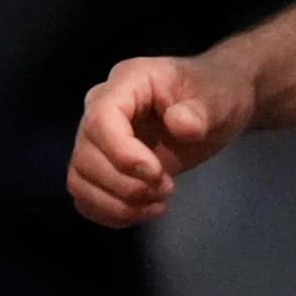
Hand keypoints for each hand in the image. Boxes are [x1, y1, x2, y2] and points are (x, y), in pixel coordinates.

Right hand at [67, 50, 256, 225]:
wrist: (214, 106)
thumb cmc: (213, 93)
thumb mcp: (216, 98)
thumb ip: (198, 111)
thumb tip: (180, 125)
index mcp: (126, 83)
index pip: (101, 119)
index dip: (121, 152)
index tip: (157, 173)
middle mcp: (100, 108)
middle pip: (86, 155)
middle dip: (126, 184)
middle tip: (167, 188)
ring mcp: (97, 138)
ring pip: (79, 178)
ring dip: (117, 203)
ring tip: (157, 204)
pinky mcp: (101, 165)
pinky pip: (85, 195)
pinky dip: (110, 212)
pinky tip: (143, 211)